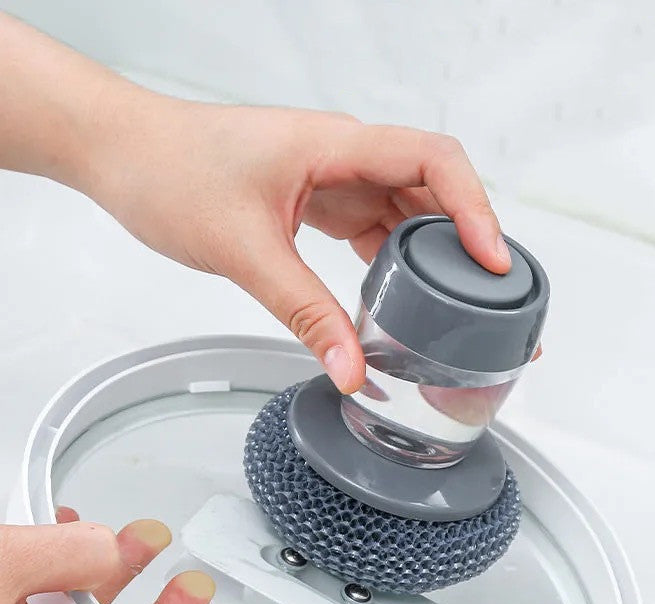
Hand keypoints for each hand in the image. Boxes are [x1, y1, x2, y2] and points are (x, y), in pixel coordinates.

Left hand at [0, 14, 510, 393]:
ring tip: (459, 309)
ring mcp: (333, 179)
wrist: (122, 154)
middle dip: (469, 243)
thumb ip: (304, 312)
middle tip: (493, 304)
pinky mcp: (319, 201)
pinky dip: (394, 265)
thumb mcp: (245, 249)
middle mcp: (344, 157)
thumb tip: (351, 368)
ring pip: (406, 213)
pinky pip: (374, 230)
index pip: (432, 160)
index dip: (475, 209)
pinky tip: (402, 301)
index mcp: (335, 146)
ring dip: (435, 258)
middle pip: (433, 191)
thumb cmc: (169, 172)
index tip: (493, 264)